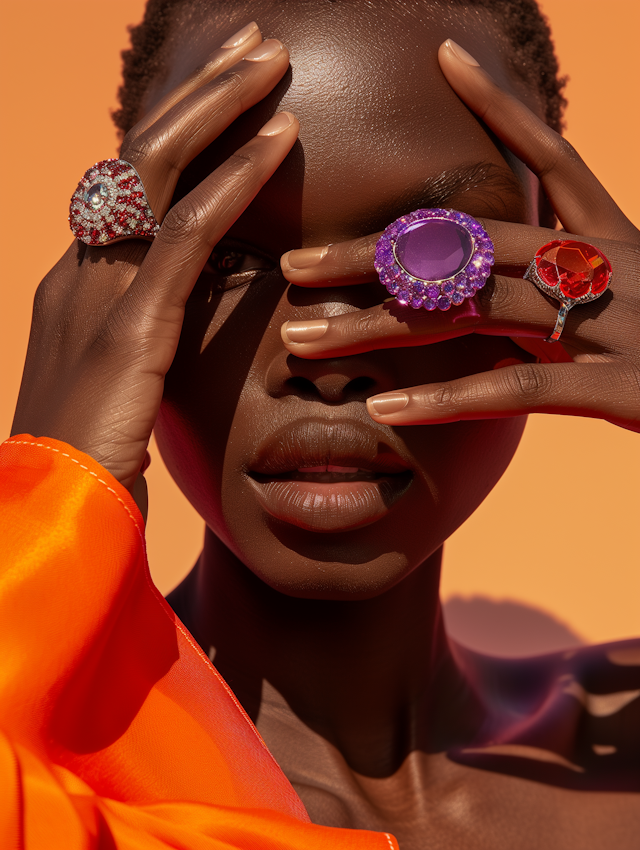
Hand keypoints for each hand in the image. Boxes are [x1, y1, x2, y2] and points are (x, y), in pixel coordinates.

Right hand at [12, 24, 298, 499]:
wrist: (54, 514)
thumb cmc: (97, 454)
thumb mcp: (123, 374)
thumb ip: (150, 325)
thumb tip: (196, 298)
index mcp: (81, 279)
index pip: (130, 179)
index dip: (180, 126)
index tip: (228, 86)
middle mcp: (81, 267)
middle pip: (141, 152)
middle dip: (200, 92)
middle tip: (255, 43)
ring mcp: (98, 291)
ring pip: (157, 172)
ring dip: (218, 110)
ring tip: (271, 62)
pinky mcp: (127, 327)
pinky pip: (182, 237)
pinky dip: (231, 184)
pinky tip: (274, 143)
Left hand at [278, 39, 639, 432]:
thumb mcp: (622, 297)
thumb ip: (558, 283)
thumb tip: (489, 281)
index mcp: (613, 235)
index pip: (550, 156)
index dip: (499, 106)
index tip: (442, 58)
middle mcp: (607, 263)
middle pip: (471, 245)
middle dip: (372, 256)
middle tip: (289, 266)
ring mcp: (610, 322)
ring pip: (473, 311)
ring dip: (380, 328)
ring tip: (304, 343)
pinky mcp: (616, 387)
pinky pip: (515, 387)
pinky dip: (447, 400)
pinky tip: (385, 410)